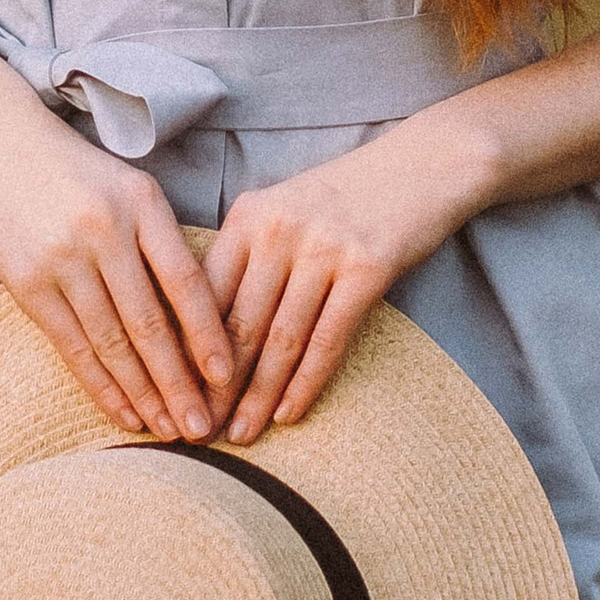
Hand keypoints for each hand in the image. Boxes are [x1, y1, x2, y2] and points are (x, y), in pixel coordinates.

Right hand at [0, 92, 232, 442]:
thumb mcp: (130, 187)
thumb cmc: (75, 172)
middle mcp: (105, 231)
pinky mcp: (28, 283)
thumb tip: (203, 315)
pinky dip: (100, 385)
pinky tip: (124, 414)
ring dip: (144, 394)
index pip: (186, 281)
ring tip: (170, 430)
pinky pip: (72, 345)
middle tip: (203, 429)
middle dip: (180, 383)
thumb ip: (161, 241)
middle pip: (151, 323)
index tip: (229, 378)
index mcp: (141, 204)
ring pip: (112, 342)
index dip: (209, 334)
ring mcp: (63, 259)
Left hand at [203, 122, 476, 443]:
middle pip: (236, 323)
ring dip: (256, 396)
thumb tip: (207, 332)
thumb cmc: (348, 196)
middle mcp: (279, 229)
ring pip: (279, 339)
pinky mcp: (367, 267)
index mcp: (248, 215)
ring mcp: (323, 247)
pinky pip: (328, 339)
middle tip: (197, 432)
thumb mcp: (285, 210)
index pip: (203, 295)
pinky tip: (288, 414)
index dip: (185, 352)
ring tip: (239, 436)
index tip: (174, 395)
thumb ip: (248, 256)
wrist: (425, 163)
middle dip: (214, 386)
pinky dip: (306, 383)